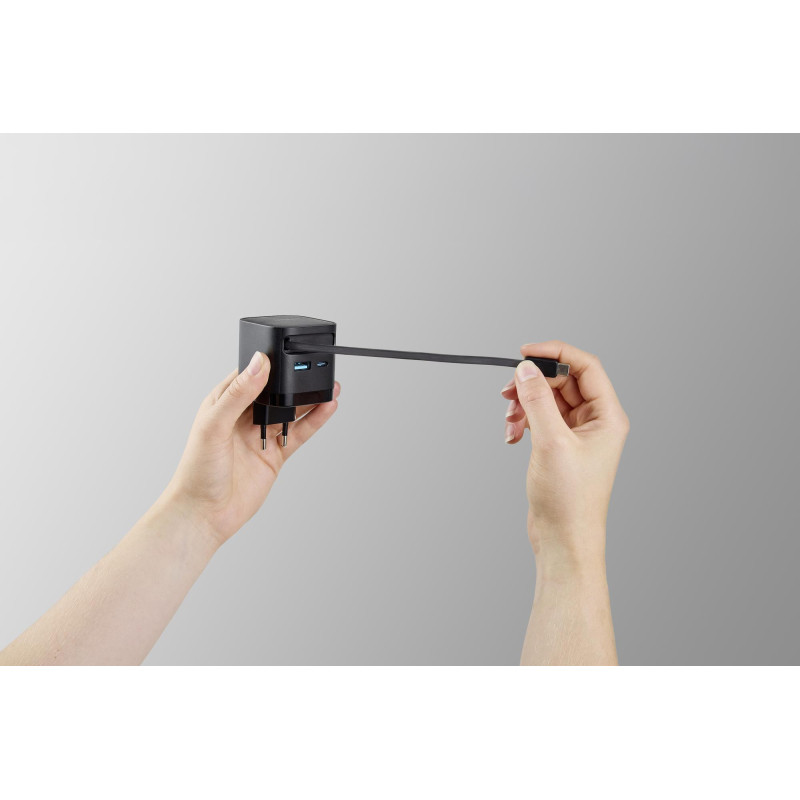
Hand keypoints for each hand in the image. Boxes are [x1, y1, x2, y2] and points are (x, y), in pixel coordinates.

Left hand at [161, 351, 339, 547]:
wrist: (205, 514)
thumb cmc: (197, 472)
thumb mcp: (215, 425)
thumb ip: (238, 394)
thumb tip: (258, 364)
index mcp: (223, 402)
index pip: (251, 374)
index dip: (268, 364)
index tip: (287, 352)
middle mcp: (244, 416)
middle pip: (276, 391)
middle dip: (294, 380)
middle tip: (315, 368)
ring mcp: (262, 435)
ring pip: (292, 411)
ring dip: (310, 399)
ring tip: (331, 386)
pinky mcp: (276, 454)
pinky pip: (300, 433)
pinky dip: (315, 421)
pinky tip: (328, 408)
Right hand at [502, 341, 628, 565]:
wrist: (563, 540)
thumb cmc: (569, 500)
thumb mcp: (551, 443)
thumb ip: (537, 402)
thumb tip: (525, 370)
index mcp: (607, 417)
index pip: (585, 367)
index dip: (556, 354)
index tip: (525, 353)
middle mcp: (595, 422)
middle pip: (563, 381)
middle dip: (533, 384)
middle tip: (507, 393)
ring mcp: (577, 435)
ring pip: (548, 400)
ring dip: (524, 404)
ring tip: (509, 420)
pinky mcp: (559, 446)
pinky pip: (540, 419)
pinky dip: (523, 421)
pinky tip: (511, 436)